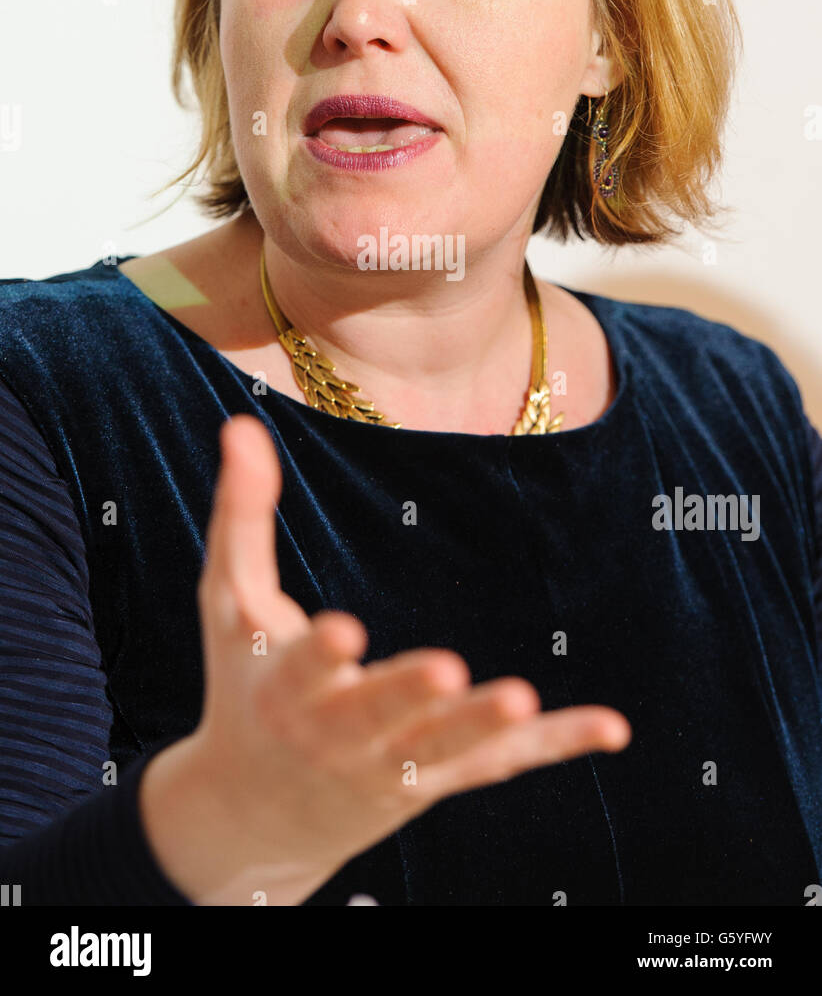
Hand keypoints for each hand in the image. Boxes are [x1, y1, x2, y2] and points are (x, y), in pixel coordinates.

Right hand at [144, 413, 630, 904]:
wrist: (254, 809)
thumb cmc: (243, 681)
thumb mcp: (230, 604)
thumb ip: (240, 516)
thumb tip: (241, 424)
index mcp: (284, 687)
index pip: (302, 671)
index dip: (319, 655)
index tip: (343, 630)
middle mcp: (338, 734)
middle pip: (376, 715)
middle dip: (407, 694)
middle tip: (446, 669)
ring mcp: (392, 763)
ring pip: (443, 747)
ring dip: (481, 726)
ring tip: (522, 698)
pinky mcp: (439, 779)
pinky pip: (501, 764)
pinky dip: (555, 747)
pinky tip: (612, 728)